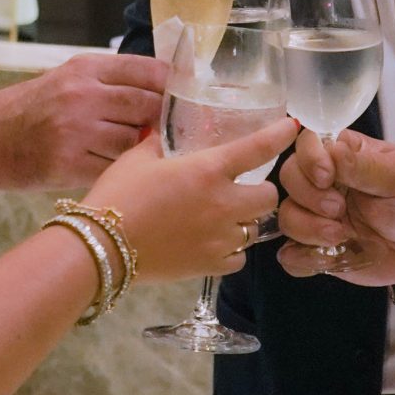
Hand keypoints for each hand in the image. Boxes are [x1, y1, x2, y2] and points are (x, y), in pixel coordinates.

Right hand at [0, 53, 168, 188]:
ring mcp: (75, 131)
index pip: (148, 71)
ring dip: (141, 151)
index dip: (173, 86)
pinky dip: (121, 173)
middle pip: (148, 107)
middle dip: (163, 122)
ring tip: (137, 155)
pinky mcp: (68, 164)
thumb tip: (163, 94)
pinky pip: (114, 169)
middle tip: (171, 133)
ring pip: (135, 142)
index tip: (185, 97)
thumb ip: (110, 84)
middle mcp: (82, 95)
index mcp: (84, 69)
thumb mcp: (66, 80)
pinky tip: (118, 174)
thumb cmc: (28, 111)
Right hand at [80, 119, 292, 283]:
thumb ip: (159, 142)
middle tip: (242, 189)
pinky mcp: (210, 265)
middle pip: (269, 198)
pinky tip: (213, 244)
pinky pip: (238, 258)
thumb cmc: (116, 195)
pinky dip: (232, 251)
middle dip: (261, 192)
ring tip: (224, 218)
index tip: (293, 128)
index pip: (258, 148)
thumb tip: (165, 131)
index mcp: (207, 170)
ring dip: (245, 221)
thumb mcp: (137, 158)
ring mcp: (219, 238)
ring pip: (255, 230)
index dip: (280, 135)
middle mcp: (222, 204)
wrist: (101, 246)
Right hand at [275, 129, 394, 288]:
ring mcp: (316, 217)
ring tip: (339, 235)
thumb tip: (331, 151)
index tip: (328, 177)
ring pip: (285, 216)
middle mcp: (323, 183)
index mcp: (342, 155)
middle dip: (309, 196)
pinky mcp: (316, 250)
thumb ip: (364, 165)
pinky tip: (327, 256)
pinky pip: (290, 255)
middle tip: (339, 209)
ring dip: (306, 228)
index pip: (306, 143)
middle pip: (288, 177)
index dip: (309, 159)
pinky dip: (301, 258)